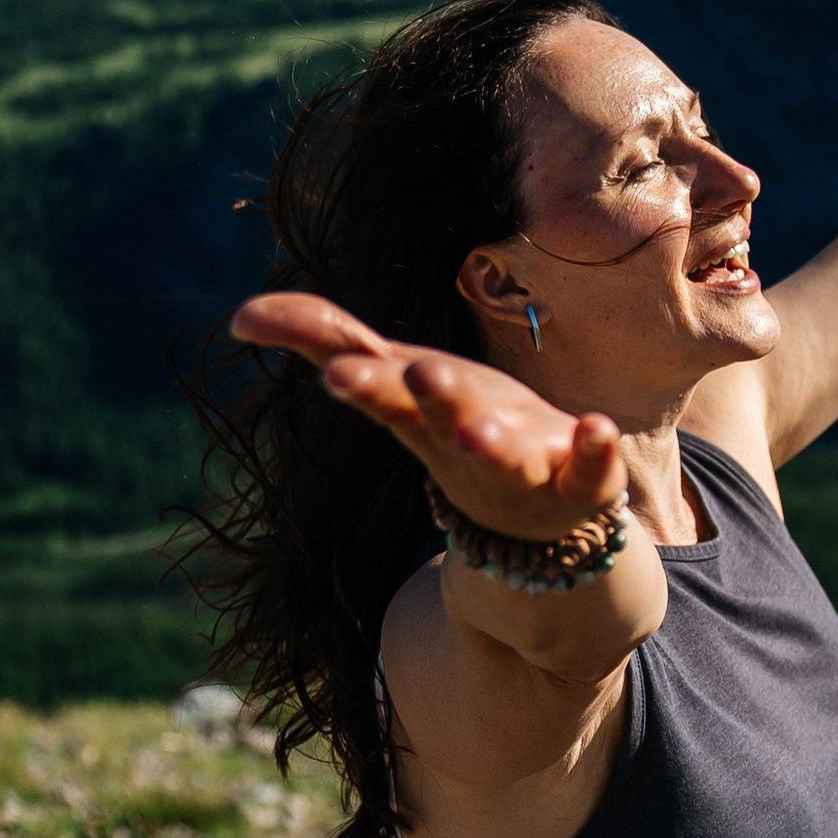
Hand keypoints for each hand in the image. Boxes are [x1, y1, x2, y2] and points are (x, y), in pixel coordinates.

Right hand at [231, 290, 626, 540]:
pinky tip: (597, 426)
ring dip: (492, 440)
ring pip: (504, 455)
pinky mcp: (577, 480)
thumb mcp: (393, 377)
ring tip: (482, 426)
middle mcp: (463, 442)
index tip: (339, 374)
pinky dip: (593, 450)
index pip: (385, 395)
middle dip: (433, 401)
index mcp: (418, 414)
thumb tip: (241, 316)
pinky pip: (588, 468)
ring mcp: (521, 466)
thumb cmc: (453, 426)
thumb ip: (322, 338)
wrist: (532, 521)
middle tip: (420, 375)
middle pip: (443, 420)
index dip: (365, 384)